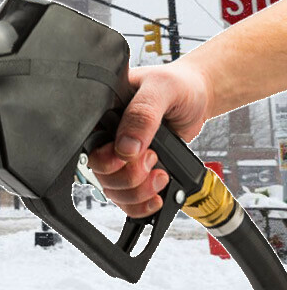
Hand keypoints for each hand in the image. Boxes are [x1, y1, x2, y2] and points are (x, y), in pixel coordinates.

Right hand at [87, 63, 210, 218]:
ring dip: (137, 192)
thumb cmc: (179, 84)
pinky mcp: (137, 170)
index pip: (89, 146)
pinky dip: (139, 205)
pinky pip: (127, 198)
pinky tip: (155, 197)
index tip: (133, 155)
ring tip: (161, 176)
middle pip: (100, 173)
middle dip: (129, 177)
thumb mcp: (161, 89)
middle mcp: (108, 137)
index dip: (108, 158)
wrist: (200, 95)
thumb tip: (126, 148)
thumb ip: (143, 115)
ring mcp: (122, 156)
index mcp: (102, 114)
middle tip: (154, 159)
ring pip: (112, 190)